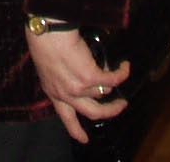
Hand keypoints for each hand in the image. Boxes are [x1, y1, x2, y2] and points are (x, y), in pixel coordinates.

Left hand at [27, 29, 130, 144]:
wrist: (47, 30)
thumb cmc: (44, 39)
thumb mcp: (49, 65)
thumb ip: (62, 75)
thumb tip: (80, 73)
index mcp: (53, 91)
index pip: (65, 117)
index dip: (76, 130)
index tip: (83, 139)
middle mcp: (65, 94)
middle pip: (92, 113)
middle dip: (110, 112)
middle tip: (120, 105)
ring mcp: (78, 88)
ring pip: (104, 95)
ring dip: (114, 85)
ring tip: (120, 74)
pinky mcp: (90, 77)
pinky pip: (113, 79)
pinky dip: (122, 72)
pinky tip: (125, 66)